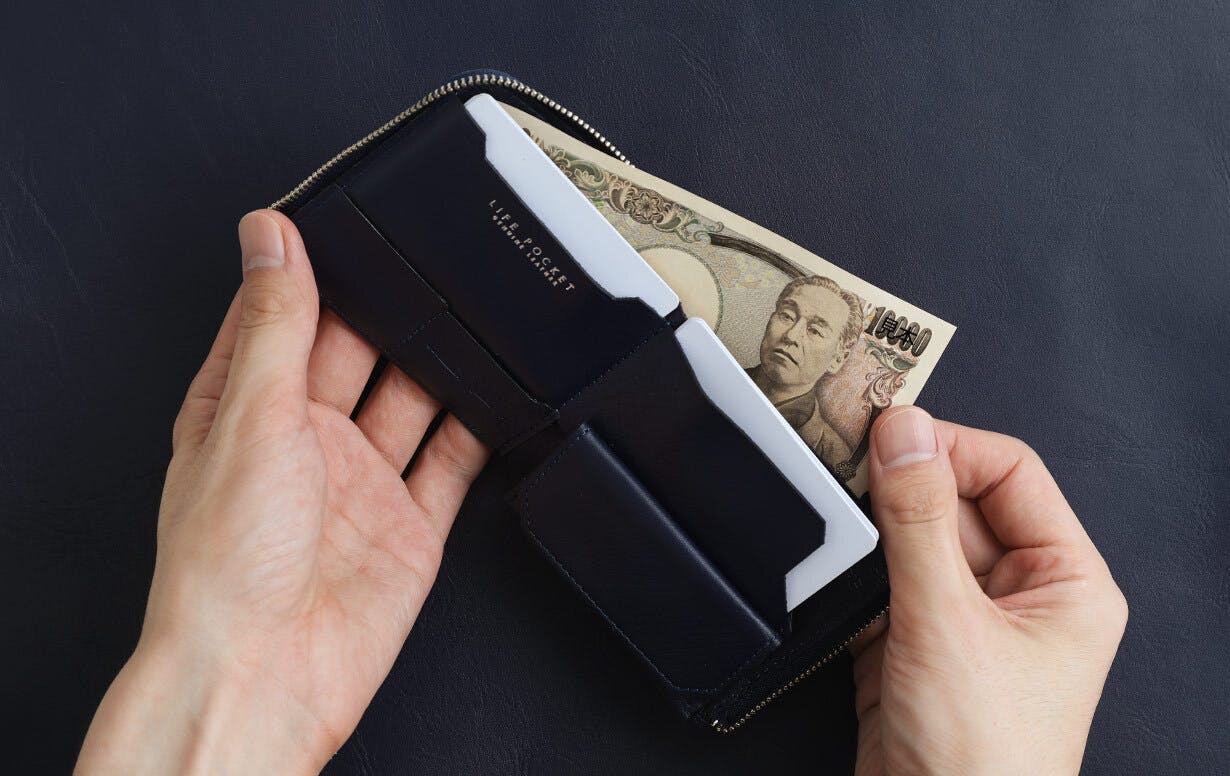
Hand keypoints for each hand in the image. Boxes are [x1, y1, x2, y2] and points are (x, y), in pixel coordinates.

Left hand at [75, 210, 488, 774]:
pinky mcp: (409, 526)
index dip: (313, 273)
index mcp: (245, 409)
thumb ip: (276, 325)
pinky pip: (452, 464)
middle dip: (390, 318)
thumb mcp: (252, 417)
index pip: (282, 319)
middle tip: (428, 271)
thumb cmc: (224, 565)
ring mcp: (361, 484)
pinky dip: (477, 431)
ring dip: (439, 368)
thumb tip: (267, 238)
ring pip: (412, 404)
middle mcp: (304, 442)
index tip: (348, 227)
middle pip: (358, 356)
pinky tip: (494, 400)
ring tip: (470, 323)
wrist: (267, 674)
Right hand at [850, 407, 1127, 775]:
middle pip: (957, 502)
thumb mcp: (947, 623)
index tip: (890, 430)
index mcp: (1066, 582)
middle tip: (850, 459)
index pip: (1011, 474)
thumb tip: (905, 433)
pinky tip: (837, 574)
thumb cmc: (983, 759)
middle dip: (903, 485)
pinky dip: (855, 573)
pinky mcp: (915, 644)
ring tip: (840, 519)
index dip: (950, 446)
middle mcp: (1020, 596)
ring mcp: (965, 620)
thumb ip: (918, 521)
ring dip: (874, 529)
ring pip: (914, 539)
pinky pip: (884, 580)